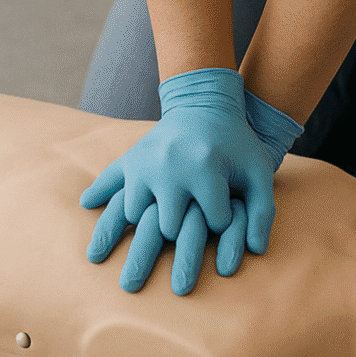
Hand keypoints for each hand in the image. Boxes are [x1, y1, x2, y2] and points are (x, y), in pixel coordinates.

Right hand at [80, 68, 300, 294]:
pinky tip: (91, 215)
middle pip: (169, 228)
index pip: (213, 222)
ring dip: (149, 219)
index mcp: (205, 168)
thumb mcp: (259, 172)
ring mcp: (144, 162)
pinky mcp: (130, 159)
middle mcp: (169, 166)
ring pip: (135, 215)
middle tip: (191, 214)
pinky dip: (102, 201)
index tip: (224, 209)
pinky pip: (108, 184)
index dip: (223, 221)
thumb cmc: (237, 145)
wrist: (204, 105)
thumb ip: (264, 212)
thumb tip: (255, 251)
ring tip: (164, 213)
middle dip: (184, 228)